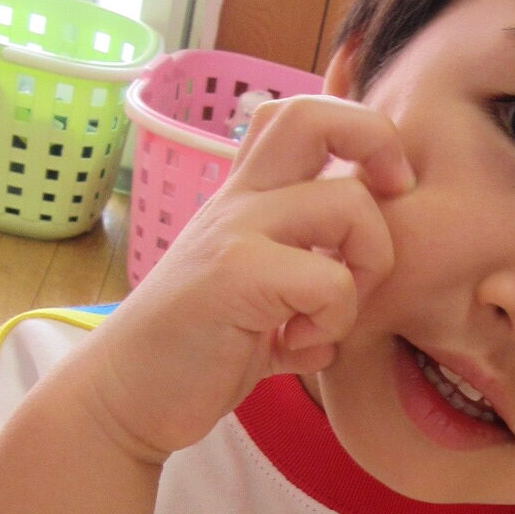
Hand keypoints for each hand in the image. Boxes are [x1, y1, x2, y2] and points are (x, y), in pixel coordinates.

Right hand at [66, 96, 414, 461]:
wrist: (123, 399)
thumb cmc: (196, 355)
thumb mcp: (259, 304)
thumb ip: (302, 282)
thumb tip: (354, 300)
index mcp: (247, 197)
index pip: (300, 114)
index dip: (360, 130)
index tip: (386, 187)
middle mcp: (240, 200)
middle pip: (315, 115)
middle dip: (379, 142)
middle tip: (391, 201)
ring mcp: (234, 231)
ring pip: (350, 204)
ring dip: (368, 267)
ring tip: (327, 316)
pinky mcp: (234, 275)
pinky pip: (332, 280)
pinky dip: (334, 323)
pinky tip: (295, 347)